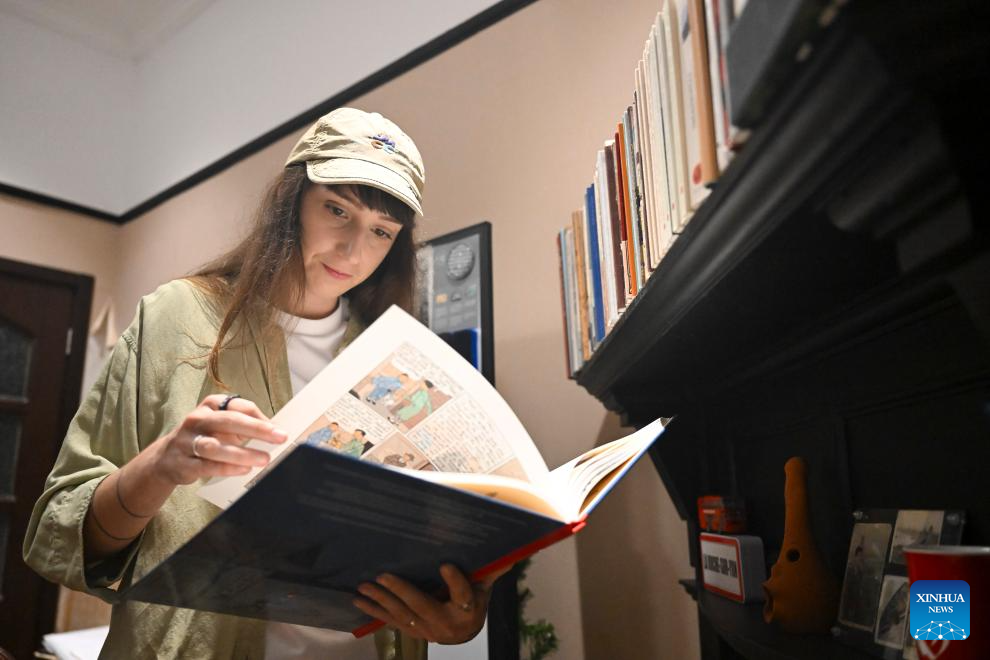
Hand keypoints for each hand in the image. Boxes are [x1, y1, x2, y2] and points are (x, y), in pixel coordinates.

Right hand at [153, 394, 287, 485]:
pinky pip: (206, 465)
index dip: (260, 417)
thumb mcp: (221, 424)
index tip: (279, 429)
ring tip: (264, 459)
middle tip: (279, 437)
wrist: (166, 458)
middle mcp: (198, 419)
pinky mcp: (182, 462)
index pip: (239, 406)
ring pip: (216, 446)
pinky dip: (226, 468)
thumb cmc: (203, 437)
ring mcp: (187, 440)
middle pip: (229, 421)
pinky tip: (243, 470)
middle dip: (257, 429)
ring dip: (243, 454)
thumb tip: (274, 431)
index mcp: (211, 405)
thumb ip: (244, 424)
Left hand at [353, 563, 512, 643]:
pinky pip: (391, 621)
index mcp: (467, 609)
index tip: (445, 565)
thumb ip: (491, 570)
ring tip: (364, 587)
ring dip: (381, 601)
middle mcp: (446, 624)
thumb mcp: (484, 586)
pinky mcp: (412, 631)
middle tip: (383, 576)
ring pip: (402, 615)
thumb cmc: (474, 602)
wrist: (464, 632)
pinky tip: (359, 600)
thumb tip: (510, 550)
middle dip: (402, 591)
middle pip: (423, 606)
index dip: (455, 581)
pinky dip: (374, 611)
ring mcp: (427, 630)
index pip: (463, 595)